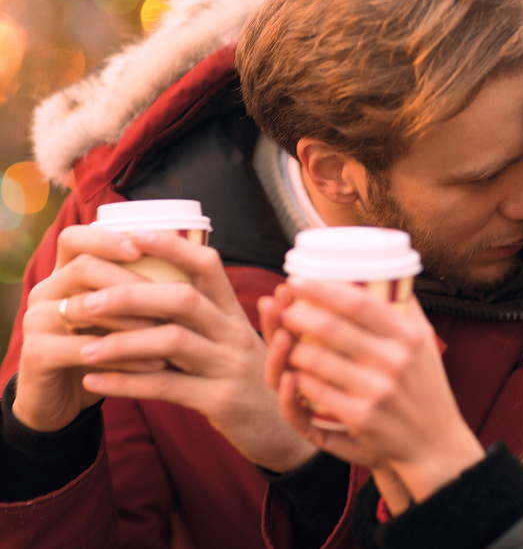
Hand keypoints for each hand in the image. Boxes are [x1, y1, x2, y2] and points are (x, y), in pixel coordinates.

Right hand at [15, 225, 161, 431]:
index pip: (75, 239)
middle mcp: (45, 291)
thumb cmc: (106, 345)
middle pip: (84, 268)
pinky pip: (83, 349)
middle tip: (176, 300)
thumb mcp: (124, 313)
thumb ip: (145, 287)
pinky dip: (125, 357)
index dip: (106, 239)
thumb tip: (199, 261)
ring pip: (84, 307)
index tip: (141, 249)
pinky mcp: (36, 355)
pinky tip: (156, 365)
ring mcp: (35, 321)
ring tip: (173, 332)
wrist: (67, 395)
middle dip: (133, 283)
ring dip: (133, 320)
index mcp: (65, 273)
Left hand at [64, 230, 315, 472]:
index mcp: (237, 315)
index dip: (171, 246)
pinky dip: (125, 384)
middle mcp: (236, 334)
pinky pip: (166, 387)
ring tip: (82, 347)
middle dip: (129, 295)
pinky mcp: (222, 402)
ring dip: (120, 342)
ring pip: (171, 342)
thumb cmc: (257, 385)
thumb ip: (212, 319)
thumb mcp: (242, 345)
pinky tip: (94, 382)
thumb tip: (169, 287)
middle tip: (85, 300)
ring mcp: (231, 367)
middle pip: (182, 300)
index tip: (130, 236)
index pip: (208, 265)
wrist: (290, 435)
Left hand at [267, 279, 485, 503]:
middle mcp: (394, 359)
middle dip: (297, 314)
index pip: (358, 301)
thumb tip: (390, 274)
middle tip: (283, 309)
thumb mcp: (426, 344)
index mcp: (408, 335)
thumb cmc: (427, 388)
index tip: (298, 280)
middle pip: (331, 327)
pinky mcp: (361, 417)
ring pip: (316, 360)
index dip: (322, 288)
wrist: (436, 444)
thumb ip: (407, 311)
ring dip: (291, 349)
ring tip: (284, 341)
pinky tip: (290, 374)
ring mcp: (377, 390)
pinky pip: (315, 392)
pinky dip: (297, 381)